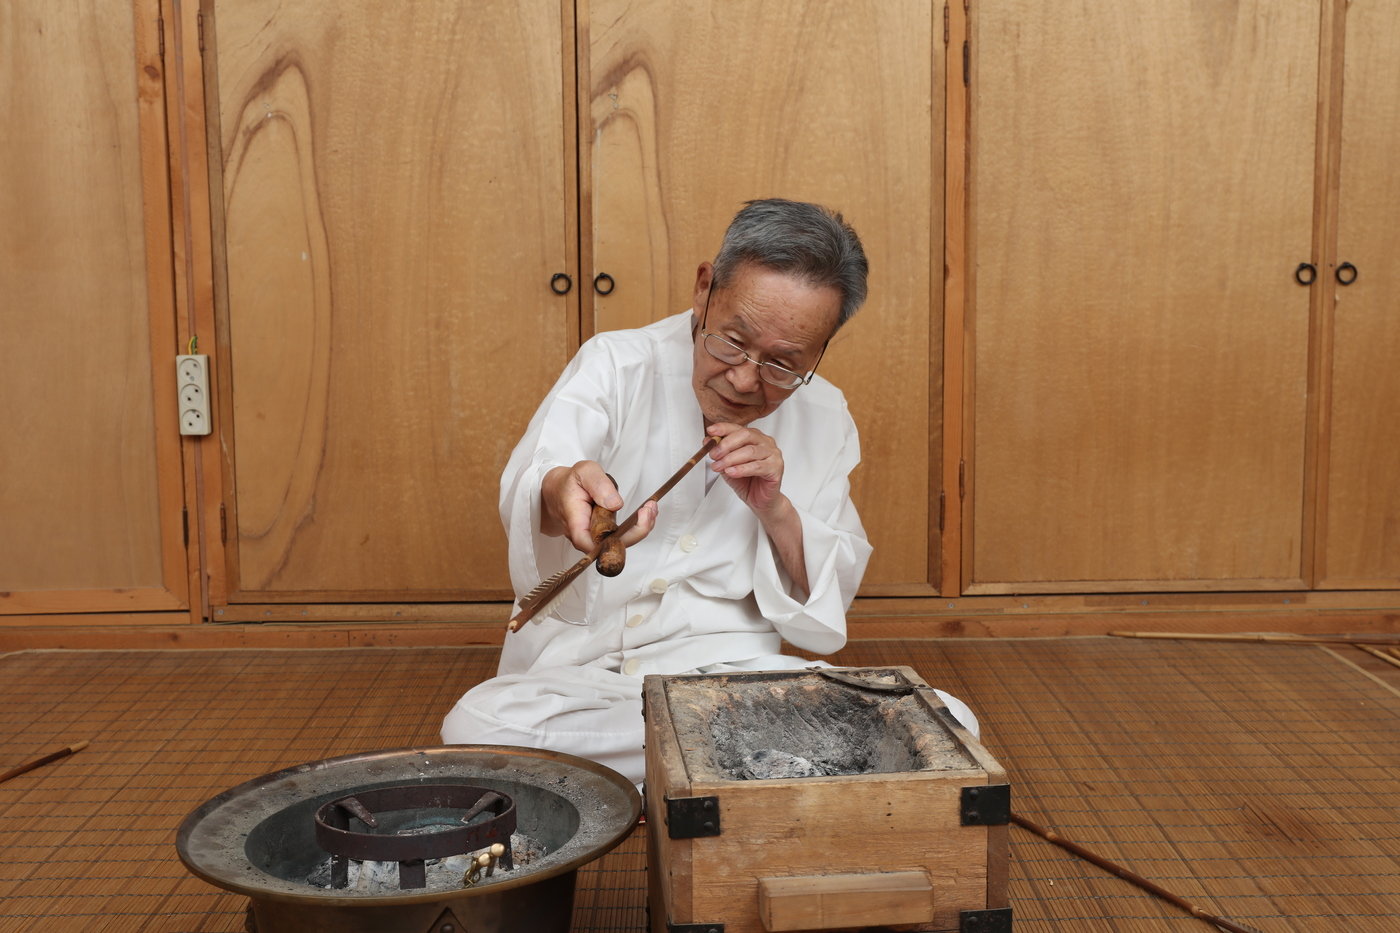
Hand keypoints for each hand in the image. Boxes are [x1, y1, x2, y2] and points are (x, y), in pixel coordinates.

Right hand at [540, 461, 656, 553]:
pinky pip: (622, 537)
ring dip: (640, 527)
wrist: (558, 490)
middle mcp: (585, 536)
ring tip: (651, 507)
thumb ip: (598, 485)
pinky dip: (637, 525)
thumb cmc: (569, 482)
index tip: (635, 520)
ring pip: (619, 543)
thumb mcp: (583, 472)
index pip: (592, 544)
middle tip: (649, 509)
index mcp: (575, 522)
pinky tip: (646, 511)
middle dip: (636, 531)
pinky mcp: (604, 536)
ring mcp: (595, 538)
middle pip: (611, 548)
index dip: (615, 541)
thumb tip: (615, 504)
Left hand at [705, 422, 787, 517]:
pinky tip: (732, 472)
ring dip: (731, 459)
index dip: (723, 428)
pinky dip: (742, 469)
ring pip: (750, 451)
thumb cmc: (748, 482)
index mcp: (754, 437)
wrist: (761, 501)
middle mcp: (765, 442)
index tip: (710, 432)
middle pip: (746, 435)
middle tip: (714, 454)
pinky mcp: (776, 468)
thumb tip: (708, 441)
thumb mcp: (728, 466)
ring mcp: (773, 454)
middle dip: (726, 444)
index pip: (738, 428)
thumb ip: (720, 454)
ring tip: (719, 466)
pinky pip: (757, 466)